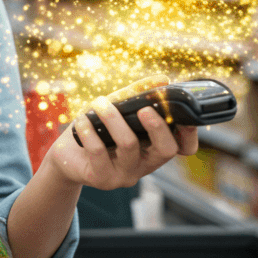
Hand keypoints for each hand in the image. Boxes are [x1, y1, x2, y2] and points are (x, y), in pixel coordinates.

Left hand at [43, 75, 198, 190]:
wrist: (67, 155)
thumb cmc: (98, 130)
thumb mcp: (118, 109)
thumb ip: (138, 94)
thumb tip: (162, 79)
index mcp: (154, 148)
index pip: (184, 148)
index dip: (189, 133)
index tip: (182, 112)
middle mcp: (144, 164)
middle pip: (165, 150)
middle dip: (157, 126)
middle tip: (144, 109)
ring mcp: (124, 175)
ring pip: (129, 145)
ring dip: (114, 118)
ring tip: (100, 103)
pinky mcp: (102, 179)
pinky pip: (98, 152)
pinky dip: (89, 130)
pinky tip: (83, 119)